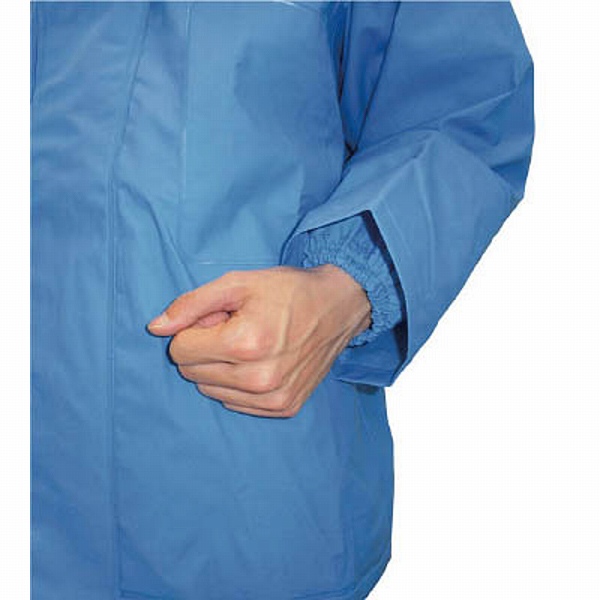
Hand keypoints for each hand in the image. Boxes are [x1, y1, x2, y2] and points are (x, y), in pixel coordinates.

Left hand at [147, 265, 370, 417]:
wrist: (338, 307)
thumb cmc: (288, 291)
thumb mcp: (238, 283)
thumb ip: (191, 304)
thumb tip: (155, 328)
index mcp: (245, 344)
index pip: (180, 350)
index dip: (194, 329)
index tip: (220, 318)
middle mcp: (259, 379)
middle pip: (192, 373)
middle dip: (205, 348)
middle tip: (235, 329)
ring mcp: (274, 398)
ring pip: (210, 390)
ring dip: (220, 368)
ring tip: (250, 345)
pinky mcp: (284, 407)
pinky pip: (234, 403)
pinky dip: (238, 384)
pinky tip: (261, 362)